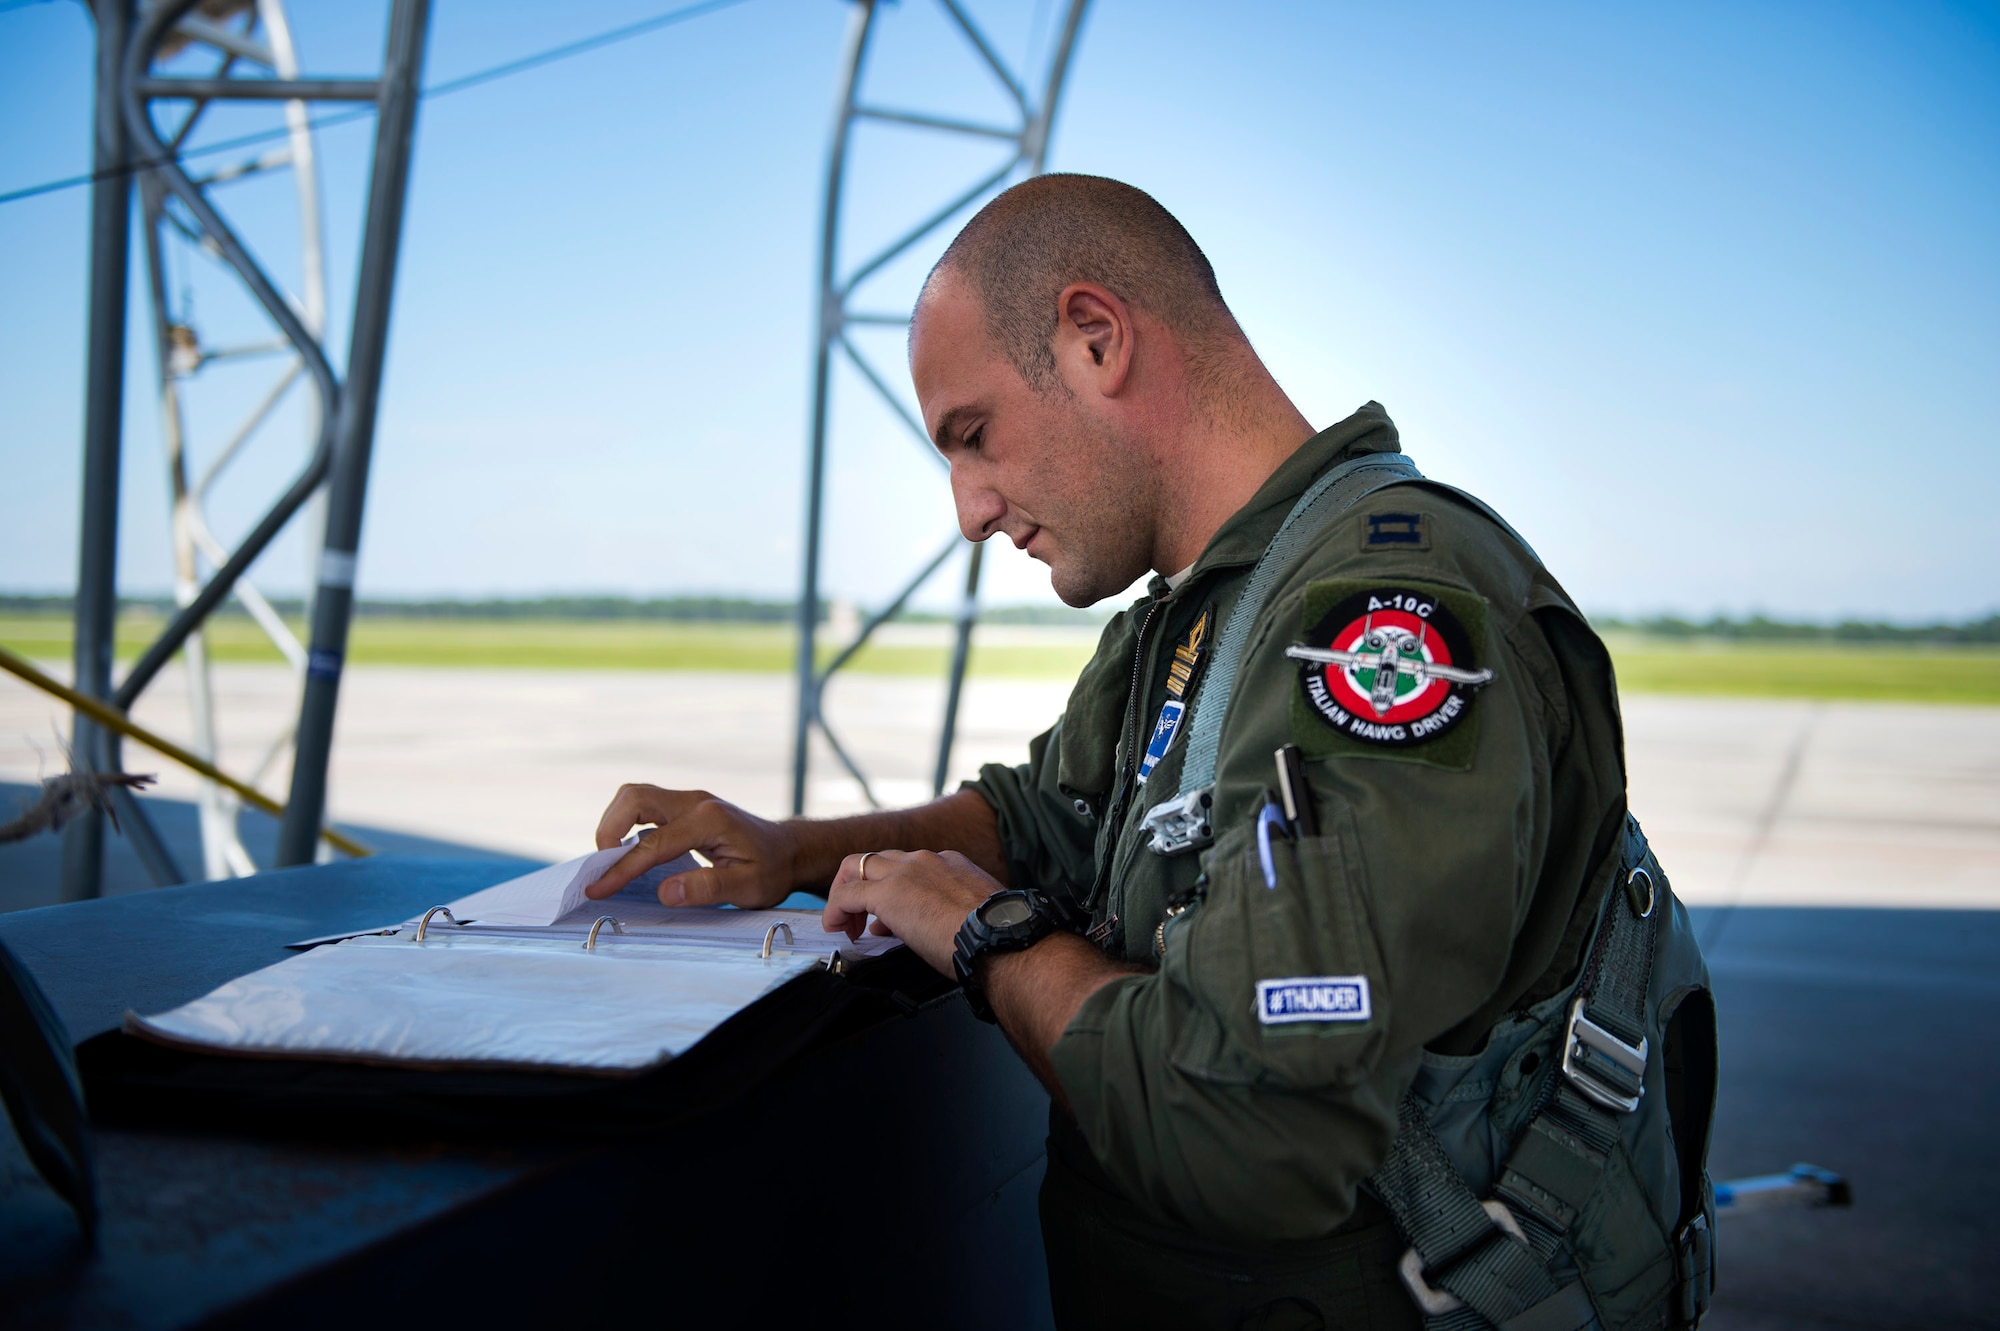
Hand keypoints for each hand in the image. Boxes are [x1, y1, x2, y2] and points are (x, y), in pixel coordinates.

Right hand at [588, 784, 795, 908]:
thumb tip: (666, 892)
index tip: (598, 889)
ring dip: (614, 824)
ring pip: (636, 797)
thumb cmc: (772, 871)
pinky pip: (645, 806)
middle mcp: (695, 801)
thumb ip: (708, 888)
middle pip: (635, 798)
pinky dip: (626, 824)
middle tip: (603, 869)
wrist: (789, 851)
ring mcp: (689, 800)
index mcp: (709, 820)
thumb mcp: (749, 887)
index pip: (653, 843)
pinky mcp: (685, 807)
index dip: (622, 868)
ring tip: (611, 862)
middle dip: (608, 830)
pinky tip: (628, 853)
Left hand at [824, 849, 1001, 974]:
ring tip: (845, 924)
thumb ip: (948, 912)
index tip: (890, 919)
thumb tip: (928, 928)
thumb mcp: (973, 915)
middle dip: (864, 886)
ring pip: (857, 866)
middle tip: (861, 919)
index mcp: (950, 864)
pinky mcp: (887, 894)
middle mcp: (926, 860)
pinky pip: (846, 894)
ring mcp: (905, 873)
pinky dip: (835, 909)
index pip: (909, 866)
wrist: (999, 938)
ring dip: (845, 894)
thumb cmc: (995, 936)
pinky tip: (835, 928)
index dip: (893, 890)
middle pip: (878, 860)